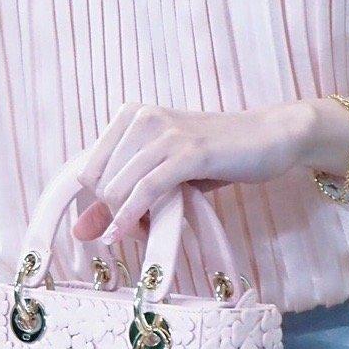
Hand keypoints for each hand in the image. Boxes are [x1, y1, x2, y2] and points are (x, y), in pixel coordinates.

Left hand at [70, 100, 313, 248]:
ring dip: (126, 220)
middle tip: (142, 228)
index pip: (88, 168)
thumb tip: (79, 232)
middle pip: (100, 182)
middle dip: (114, 213)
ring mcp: (165, 132)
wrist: (268, 136)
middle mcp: (142, 117)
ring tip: (149, 230)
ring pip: (118, 187)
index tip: (120, 218)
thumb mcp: (163, 172)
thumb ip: (119, 198)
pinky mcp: (188, 152)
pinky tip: (126, 234)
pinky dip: (130, 217)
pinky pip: (146, 190)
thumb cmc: (215, 155)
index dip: (99, 201)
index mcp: (131, 114)